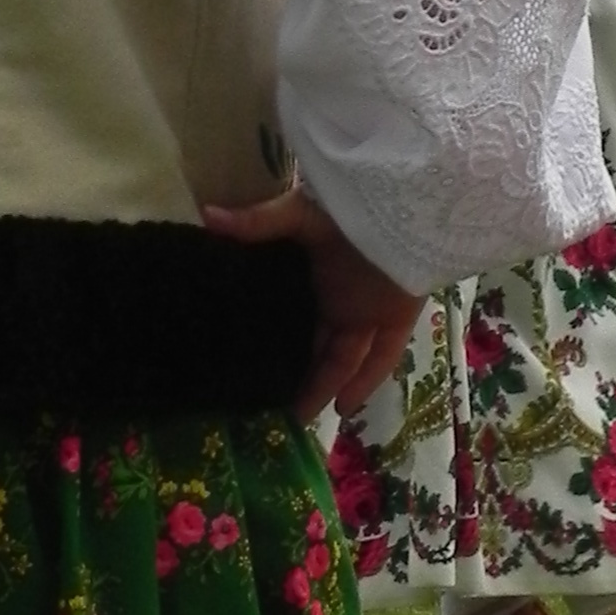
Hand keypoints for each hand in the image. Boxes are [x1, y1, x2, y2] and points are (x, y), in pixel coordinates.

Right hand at [205, 188, 423, 422]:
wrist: (409, 195)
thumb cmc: (352, 201)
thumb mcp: (300, 211)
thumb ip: (257, 222)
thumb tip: (206, 215)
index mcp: (314, 271)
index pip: (290, 314)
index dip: (271, 339)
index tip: (244, 365)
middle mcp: (340, 295)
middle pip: (315, 344)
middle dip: (295, 373)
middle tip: (265, 407)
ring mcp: (370, 307)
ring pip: (344, 358)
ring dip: (323, 386)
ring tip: (296, 419)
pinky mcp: (399, 314)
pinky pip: (382, 356)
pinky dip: (366, 381)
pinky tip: (343, 408)